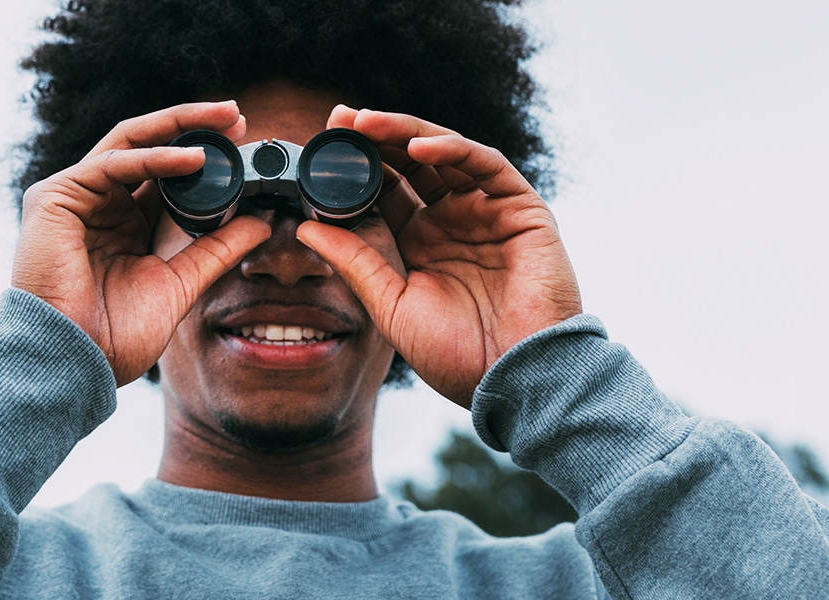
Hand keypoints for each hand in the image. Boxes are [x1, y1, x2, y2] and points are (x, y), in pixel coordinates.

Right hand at [12, 101, 270, 384]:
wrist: (72, 362)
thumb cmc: (112, 336)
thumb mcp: (179, 284)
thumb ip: (215, 251)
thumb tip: (261, 223)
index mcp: (122, 223)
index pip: (163, 174)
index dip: (203, 157)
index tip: (243, 145)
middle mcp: (97, 203)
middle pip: (147, 147)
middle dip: (193, 126)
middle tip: (237, 115)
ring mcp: (73, 197)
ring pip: (130, 142)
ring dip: (179, 128)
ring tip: (225, 122)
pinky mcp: (55, 197)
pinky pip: (113, 163)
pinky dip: (155, 157)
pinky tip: (194, 158)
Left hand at [296, 107, 581, 406]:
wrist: (514, 380)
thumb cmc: (457, 355)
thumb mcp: (391, 305)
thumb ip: (355, 263)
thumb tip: (306, 227)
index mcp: (422, 242)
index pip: (386, 189)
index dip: (356, 165)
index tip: (320, 146)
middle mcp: (453, 220)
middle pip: (411, 164)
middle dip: (375, 138)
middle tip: (338, 120)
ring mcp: (488, 211)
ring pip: (444, 154)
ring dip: (406, 132)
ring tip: (366, 123)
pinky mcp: (522, 208)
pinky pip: (486, 165)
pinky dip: (453, 149)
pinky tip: (418, 146)